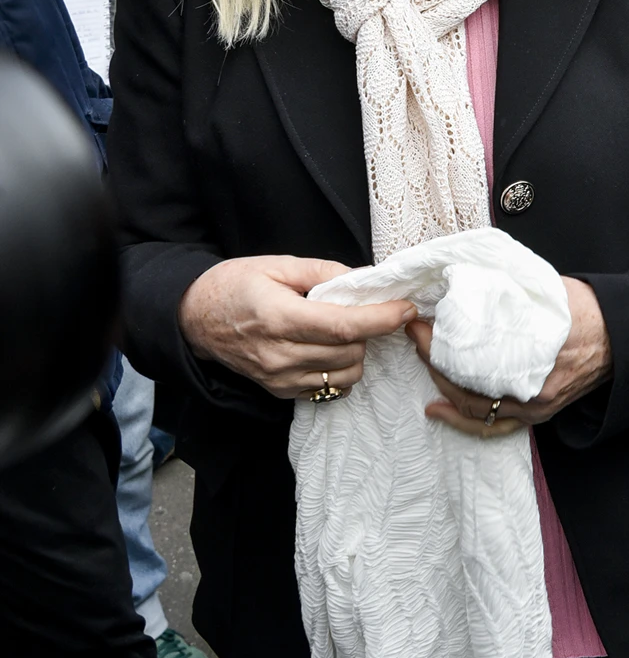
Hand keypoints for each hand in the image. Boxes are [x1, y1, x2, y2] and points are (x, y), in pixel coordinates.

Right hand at [178, 254, 414, 399]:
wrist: (194, 318)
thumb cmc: (235, 285)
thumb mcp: (277, 265)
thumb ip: (323, 272)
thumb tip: (363, 280)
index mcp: (280, 317)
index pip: (344, 326)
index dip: (382, 319)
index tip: (405, 309)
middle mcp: (280, 355)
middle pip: (350, 353)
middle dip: (367, 332)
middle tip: (361, 311)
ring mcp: (279, 378)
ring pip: (345, 376)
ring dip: (356, 353)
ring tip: (341, 331)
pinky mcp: (279, 392)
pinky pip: (329, 390)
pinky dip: (339, 371)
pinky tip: (327, 350)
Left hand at [409, 277, 611, 431]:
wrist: (625, 336)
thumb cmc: (590, 311)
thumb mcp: (545, 292)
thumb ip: (505, 294)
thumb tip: (465, 285)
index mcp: (532, 355)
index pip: (467, 356)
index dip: (436, 342)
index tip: (419, 322)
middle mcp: (532, 389)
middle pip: (466, 384)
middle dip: (433, 360)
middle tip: (417, 335)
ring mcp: (536, 406)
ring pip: (476, 409)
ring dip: (444, 387)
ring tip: (425, 366)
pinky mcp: (539, 413)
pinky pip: (494, 424)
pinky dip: (464, 417)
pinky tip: (440, 407)